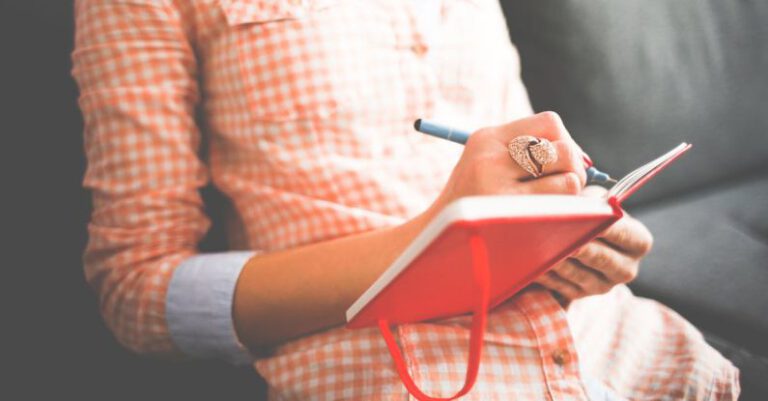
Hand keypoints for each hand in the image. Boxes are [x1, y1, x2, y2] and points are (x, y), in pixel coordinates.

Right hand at [428, 112, 586, 215]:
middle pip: (564, 149)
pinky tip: (551, 221)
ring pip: (568, 179)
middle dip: (575, 168)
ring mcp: (496, 188)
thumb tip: (583, 160)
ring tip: (556, 205)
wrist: (433, 238)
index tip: (562, 163)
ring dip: (571, 195)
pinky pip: (560, 209)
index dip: (566, 141)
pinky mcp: (506, 217)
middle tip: (568, 187)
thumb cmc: (470, 202)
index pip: (549, 123)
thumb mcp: (486, 164)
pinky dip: (566, 214)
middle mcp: (490, 157)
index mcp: (486, 138)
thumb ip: (526, 153)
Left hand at [534, 186, 653, 300]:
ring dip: (560, 262)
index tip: (591, 218)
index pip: (625, 234)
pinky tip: (534, 263)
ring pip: (579, 275)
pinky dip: (547, 274)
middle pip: (603, 259)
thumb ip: (593, 202)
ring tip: (543, 249)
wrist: (579, 236)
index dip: (607, 227)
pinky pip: (561, 286)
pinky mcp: (580, 295)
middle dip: (582, 248)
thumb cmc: (590, 212)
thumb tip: (582, 206)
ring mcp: (603, 286)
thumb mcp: (596, 202)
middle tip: (564, 238)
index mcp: (638, 243)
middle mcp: (626, 269)